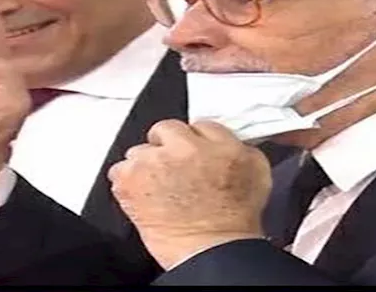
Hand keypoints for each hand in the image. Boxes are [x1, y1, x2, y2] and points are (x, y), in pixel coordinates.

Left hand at [109, 119, 271, 268]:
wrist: (211, 251)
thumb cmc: (233, 222)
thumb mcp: (256, 172)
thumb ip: (239, 146)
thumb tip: (224, 140)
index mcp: (219, 143)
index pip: (199, 125)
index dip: (194, 141)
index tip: (191, 154)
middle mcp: (185, 147)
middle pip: (166, 129)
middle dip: (166, 148)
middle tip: (172, 171)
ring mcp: (154, 160)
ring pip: (140, 150)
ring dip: (146, 166)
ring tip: (159, 190)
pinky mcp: (131, 179)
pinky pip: (119, 170)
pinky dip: (127, 183)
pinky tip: (143, 197)